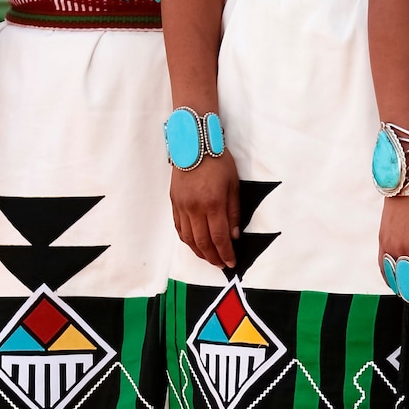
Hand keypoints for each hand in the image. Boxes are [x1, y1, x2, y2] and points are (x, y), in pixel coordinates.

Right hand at [170, 153, 239, 267]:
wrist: (194, 143)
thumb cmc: (218, 162)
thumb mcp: (233, 185)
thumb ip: (233, 212)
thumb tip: (234, 235)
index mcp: (212, 204)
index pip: (219, 237)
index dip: (225, 253)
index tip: (231, 263)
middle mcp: (195, 208)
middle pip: (202, 242)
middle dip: (213, 257)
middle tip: (221, 265)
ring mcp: (182, 206)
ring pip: (188, 238)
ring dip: (199, 252)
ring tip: (209, 258)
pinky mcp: (174, 202)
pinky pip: (179, 227)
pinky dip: (187, 240)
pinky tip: (194, 244)